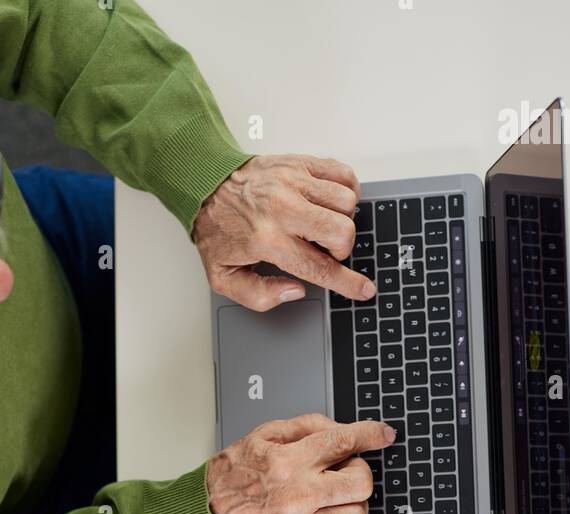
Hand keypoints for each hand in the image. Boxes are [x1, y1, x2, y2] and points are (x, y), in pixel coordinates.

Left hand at [193, 154, 374, 309]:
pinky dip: (347, 189)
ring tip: (323, 224)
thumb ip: (259, 295)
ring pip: (347, 201)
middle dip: (342, 249)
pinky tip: (330, 201)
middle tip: (326, 250)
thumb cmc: (218, 228)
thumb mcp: (223, 277)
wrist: (205, 182)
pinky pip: (343, 172)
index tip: (364, 289)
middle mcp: (283, 208)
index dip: (347, 283)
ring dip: (343, 218)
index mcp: (267, 240)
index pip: (319, 267)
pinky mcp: (300, 163)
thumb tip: (295, 291)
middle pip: (341, 231)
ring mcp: (294, 181)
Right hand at [207, 414, 393, 513]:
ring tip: (337, 497)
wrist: (211, 511)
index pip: (343, 442)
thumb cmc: (238, 471)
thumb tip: (345, 430)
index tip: (384, 434)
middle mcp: (296, 495)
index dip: (371, 435)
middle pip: (360, 483)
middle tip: (343, 471)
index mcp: (288, 462)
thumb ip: (309, 426)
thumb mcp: (267, 433)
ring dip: (355, 503)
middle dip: (359, 472)